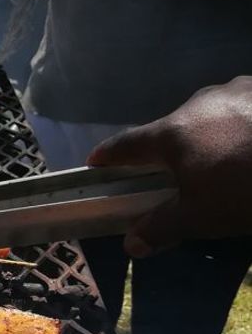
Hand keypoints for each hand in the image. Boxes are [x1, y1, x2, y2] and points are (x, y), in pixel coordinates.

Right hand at [87, 76, 251, 256]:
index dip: (108, 156)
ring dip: (212, 134)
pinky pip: (245, 109)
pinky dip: (243, 126)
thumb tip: (131, 244)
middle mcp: (198, 102)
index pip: (126, 144)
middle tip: (183, 175)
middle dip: (172, 150)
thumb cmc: (248, 187)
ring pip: (212, 115)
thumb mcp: (203, 216)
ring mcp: (238, 90)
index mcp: (172, 133)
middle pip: (172, 128)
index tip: (96, 163)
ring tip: (232, 160)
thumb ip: (162, 227)